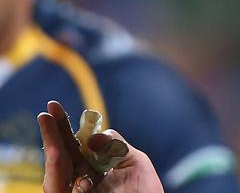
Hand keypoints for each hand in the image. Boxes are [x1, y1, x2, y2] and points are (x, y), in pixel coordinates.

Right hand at [38, 101, 163, 192]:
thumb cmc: (145, 192)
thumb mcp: (136, 161)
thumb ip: (116, 145)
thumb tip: (93, 137)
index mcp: (93, 165)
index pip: (74, 143)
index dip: (63, 125)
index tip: (53, 105)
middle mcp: (80, 178)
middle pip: (60, 156)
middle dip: (52, 135)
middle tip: (45, 114)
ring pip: (55, 177)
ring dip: (54, 157)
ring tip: (54, 144)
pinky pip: (61, 192)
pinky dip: (62, 178)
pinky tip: (64, 161)